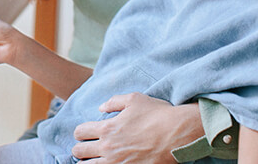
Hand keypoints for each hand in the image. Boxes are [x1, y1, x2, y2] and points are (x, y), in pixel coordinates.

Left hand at [71, 93, 202, 162]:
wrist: (178, 134)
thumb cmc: (158, 114)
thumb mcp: (134, 99)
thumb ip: (114, 102)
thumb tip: (101, 108)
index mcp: (107, 128)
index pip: (79, 132)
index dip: (80, 132)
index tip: (86, 133)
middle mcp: (108, 147)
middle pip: (79, 151)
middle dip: (80, 149)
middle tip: (87, 148)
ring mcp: (117, 163)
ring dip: (89, 162)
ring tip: (95, 159)